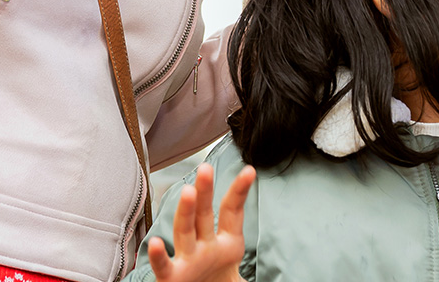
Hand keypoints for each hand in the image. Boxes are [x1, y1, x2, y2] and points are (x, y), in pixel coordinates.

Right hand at [146, 163, 255, 281]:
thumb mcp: (240, 273)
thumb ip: (254, 265)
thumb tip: (282, 270)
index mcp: (226, 242)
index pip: (232, 211)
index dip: (239, 191)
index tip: (250, 171)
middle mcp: (204, 245)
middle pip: (204, 213)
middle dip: (205, 191)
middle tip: (206, 168)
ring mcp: (188, 259)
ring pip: (185, 231)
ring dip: (186, 212)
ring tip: (188, 192)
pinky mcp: (172, 277)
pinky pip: (164, 266)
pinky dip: (159, 256)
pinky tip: (156, 243)